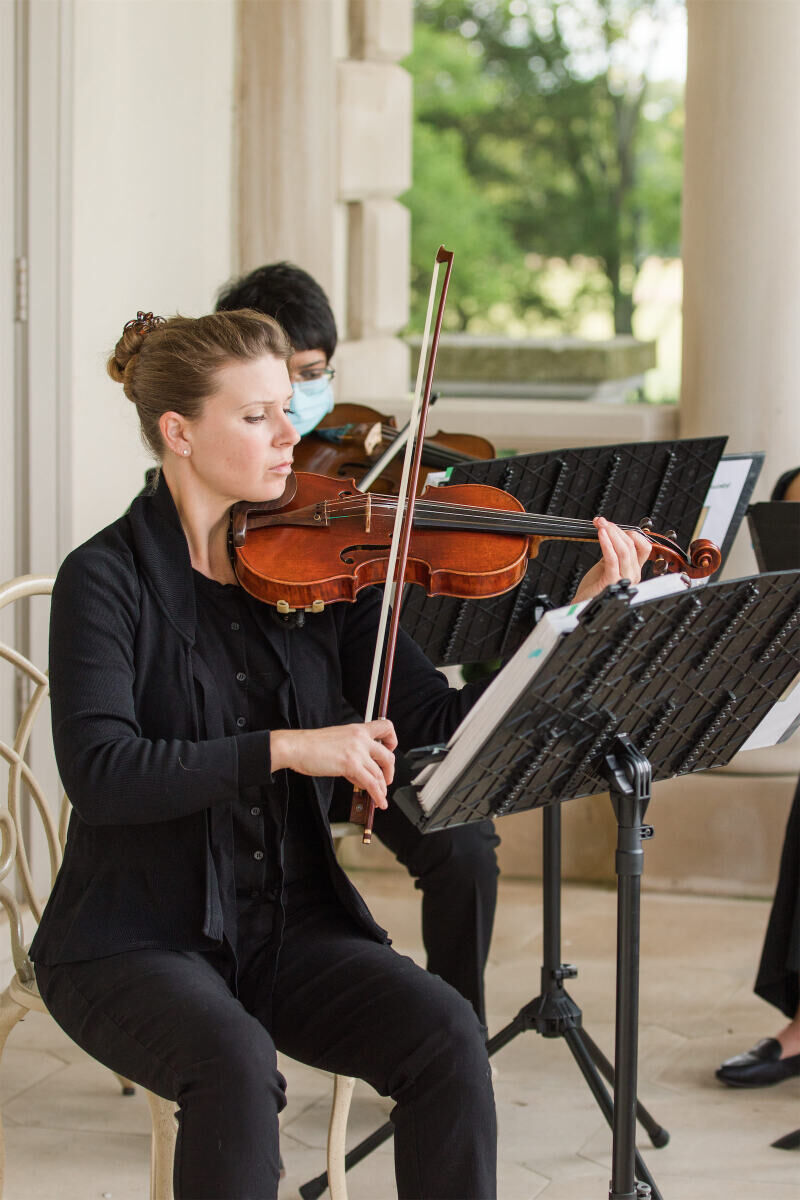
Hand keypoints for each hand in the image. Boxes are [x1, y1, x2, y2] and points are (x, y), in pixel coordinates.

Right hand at [270, 719, 397, 809]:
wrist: (297, 746)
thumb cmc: (311, 745)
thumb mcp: (337, 740)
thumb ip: (352, 752)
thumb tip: (361, 771)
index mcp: (357, 729)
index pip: (386, 727)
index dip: (393, 740)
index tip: (390, 749)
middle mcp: (360, 738)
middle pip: (388, 755)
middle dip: (390, 772)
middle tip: (386, 780)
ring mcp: (357, 752)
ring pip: (380, 773)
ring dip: (383, 788)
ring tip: (381, 797)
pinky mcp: (351, 765)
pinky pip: (371, 783)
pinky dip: (378, 795)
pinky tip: (378, 801)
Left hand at [571, 517, 651, 603]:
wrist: (583, 603)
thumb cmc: (594, 586)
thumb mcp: (606, 564)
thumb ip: (613, 551)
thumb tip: (612, 532)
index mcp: (633, 569)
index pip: (643, 546)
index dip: (630, 532)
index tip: (613, 525)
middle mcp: (632, 574)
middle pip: (632, 545)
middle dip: (616, 529)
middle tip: (603, 521)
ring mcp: (624, 579)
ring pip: (625, 550)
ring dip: (612, 534)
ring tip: (601, 525)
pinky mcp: (612, 581)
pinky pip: (613, 559)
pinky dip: (607, 544)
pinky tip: (601, 535)